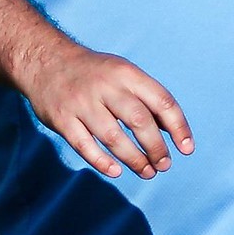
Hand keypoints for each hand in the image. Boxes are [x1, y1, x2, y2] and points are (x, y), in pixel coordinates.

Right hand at [18, 40, 194, 179]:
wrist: (46, 61)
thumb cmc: (95, 73)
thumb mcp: (124, 74)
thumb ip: (147, 99)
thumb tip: (174, 131)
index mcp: (127, 73)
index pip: (161, 100)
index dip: (178, 127)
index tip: (187, 149)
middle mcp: (106, 87)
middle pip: (139, 121)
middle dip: (156, 148)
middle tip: (164, 165)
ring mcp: (82, 103)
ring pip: (113, 137)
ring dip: (134, 159)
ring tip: (147, 172)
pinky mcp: (62, 119)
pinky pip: (84, 145)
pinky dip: (102, 162)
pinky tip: (116, 171)